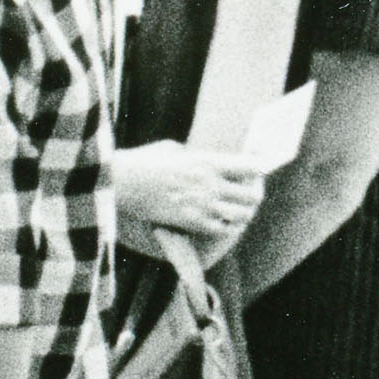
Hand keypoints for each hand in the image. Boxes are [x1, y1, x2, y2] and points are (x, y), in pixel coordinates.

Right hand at [110, 140, 268, 254]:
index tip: (255, 171)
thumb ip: (192, 155)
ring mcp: (202, 205)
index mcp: (208, 161)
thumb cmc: (142, 161)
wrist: (121, 184)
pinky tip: (221, 223)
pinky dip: (227, 228)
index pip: (251, 167)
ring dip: (242, 213)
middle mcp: (211, 184)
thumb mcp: (172, 148)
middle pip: (253, 195)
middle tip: (247, 194)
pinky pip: (223, 230)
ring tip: (235, 210)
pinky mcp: (191, 223)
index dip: (257, 170)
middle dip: (253, 195)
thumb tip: (200, 159)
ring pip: (242, 215)